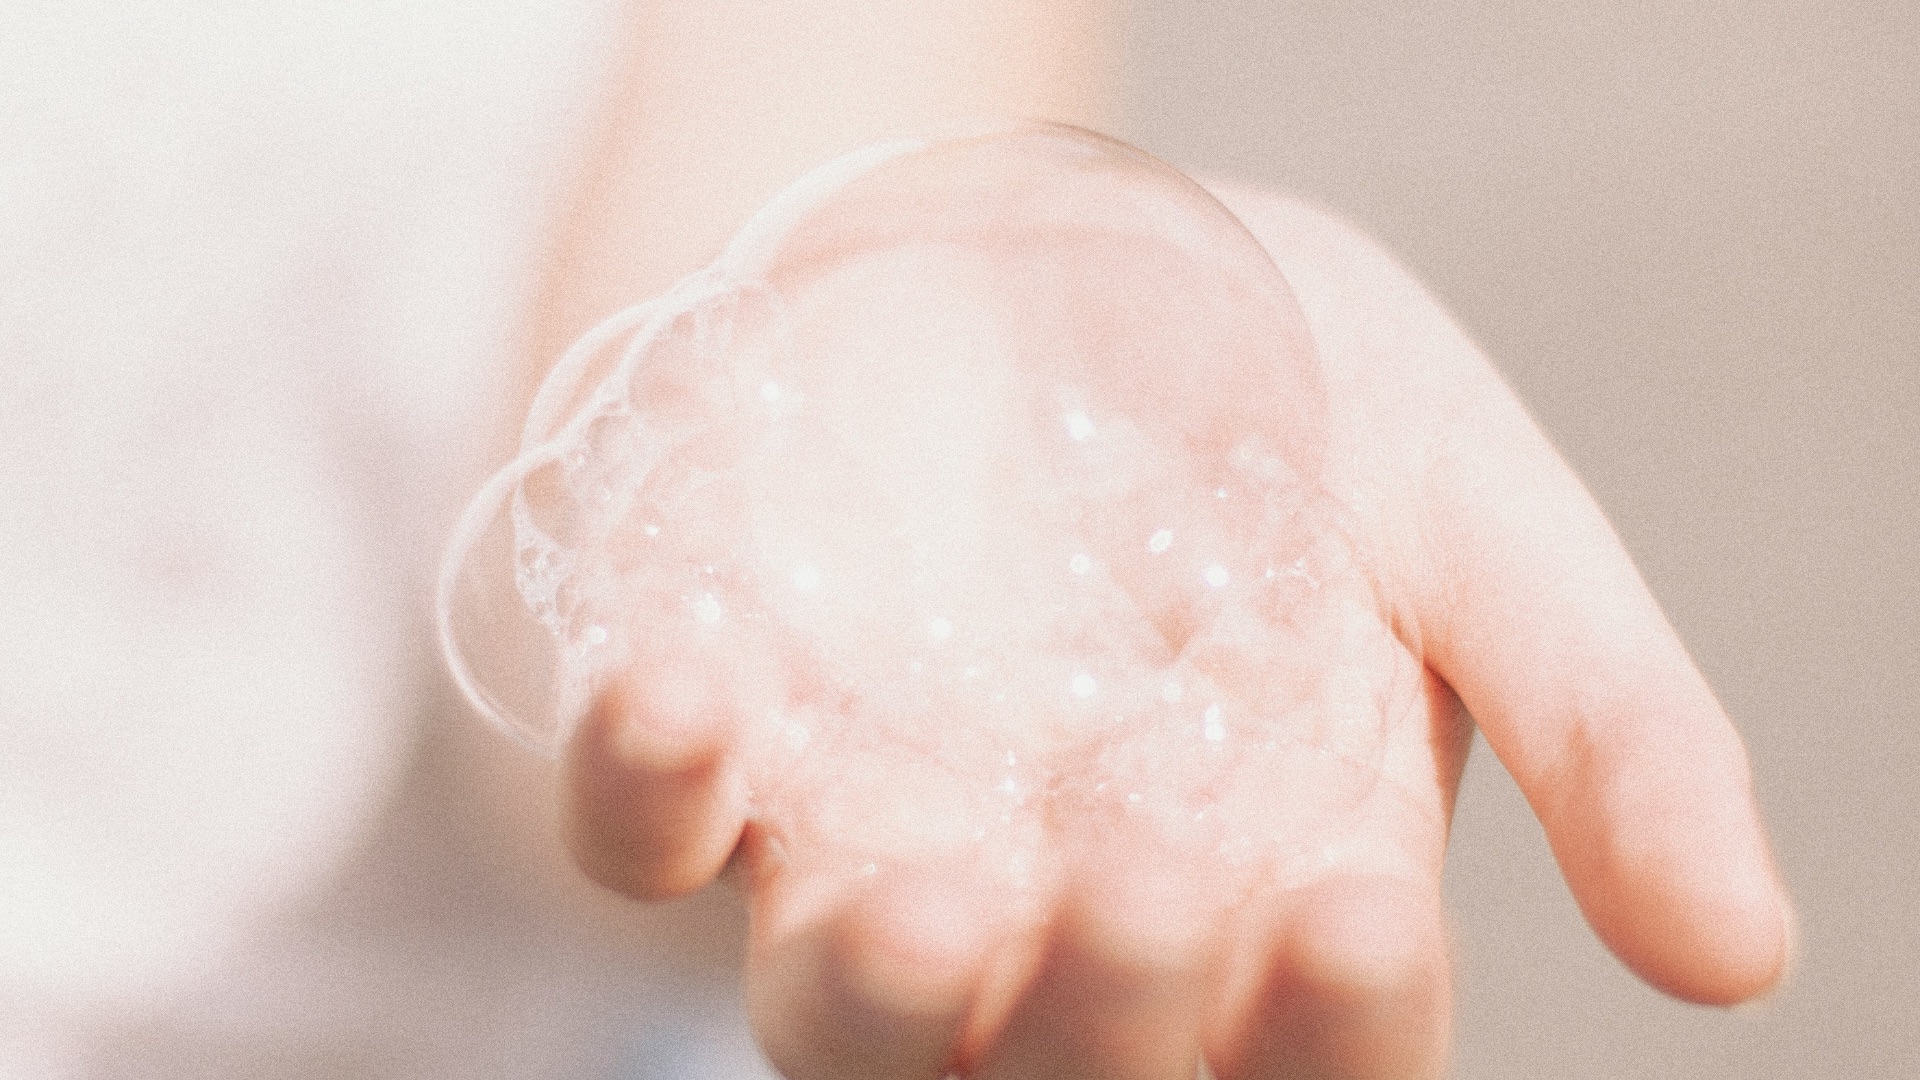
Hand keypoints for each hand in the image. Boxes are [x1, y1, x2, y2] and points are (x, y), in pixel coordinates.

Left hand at [559, 180, 1789, 1079]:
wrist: (1040, 241)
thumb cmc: (1271, 379)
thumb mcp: (1471, 506)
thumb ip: (1599, 716)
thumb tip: (1740, 956)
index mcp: (1270, 885)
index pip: (1309, 1046)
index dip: (1327, 1025)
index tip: (1348, 908)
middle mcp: (1062, 908)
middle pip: (1069, 1069)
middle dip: (1103, 1013)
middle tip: (1142, 869)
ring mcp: (872, 833)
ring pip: (840, 1021)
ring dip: (869, 992)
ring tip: (917, 897)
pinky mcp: (721, 741)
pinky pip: (642, 836)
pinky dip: (650, 794)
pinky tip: (691, 694)